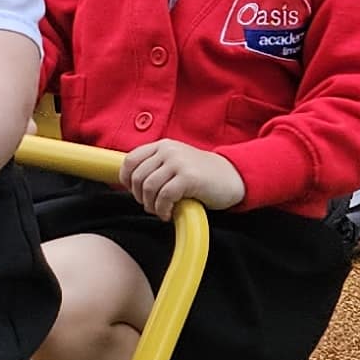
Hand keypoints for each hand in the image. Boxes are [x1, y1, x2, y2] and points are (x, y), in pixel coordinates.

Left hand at [118, 140, 244, 219]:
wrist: (233, 177)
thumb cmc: (202, 176)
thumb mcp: (176, 163)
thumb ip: (156, 167)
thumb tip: (129, 185)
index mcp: (163, 145)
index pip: (130, 160)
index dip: (126, 180)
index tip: (134, 192)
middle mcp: (169, 150)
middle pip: (137, 177)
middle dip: (139, 196)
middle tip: (151, 205)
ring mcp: (179, 162)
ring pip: (148, 187)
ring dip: (150, 205)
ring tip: (160, 210)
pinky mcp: (188, 177)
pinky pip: (164, 196)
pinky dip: (162, 209)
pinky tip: (168, 214)